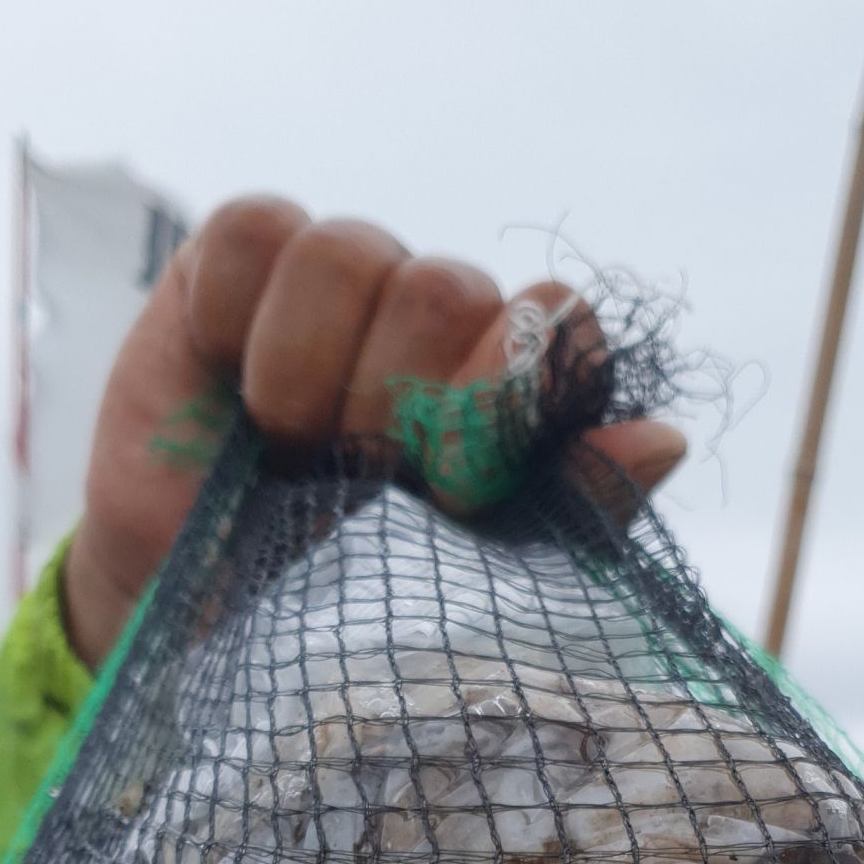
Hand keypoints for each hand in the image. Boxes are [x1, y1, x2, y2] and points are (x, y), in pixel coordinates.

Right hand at [60, 197, 688, 668]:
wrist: (195, 631)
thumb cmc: (336, 618)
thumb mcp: (468, 588)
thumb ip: (572, 511)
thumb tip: (668, 438)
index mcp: (506, 393)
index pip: (558, 324)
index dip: (507, 393)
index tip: (456, 488)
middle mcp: (434, 327)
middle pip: (452, 289)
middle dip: (400, 402)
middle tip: (357, 480)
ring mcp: (340, 289)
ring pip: (357, 250)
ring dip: (316, 371)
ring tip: (286, 450)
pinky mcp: (233, 266)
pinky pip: (262, 232)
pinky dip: (246, 319)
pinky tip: (234, 393)